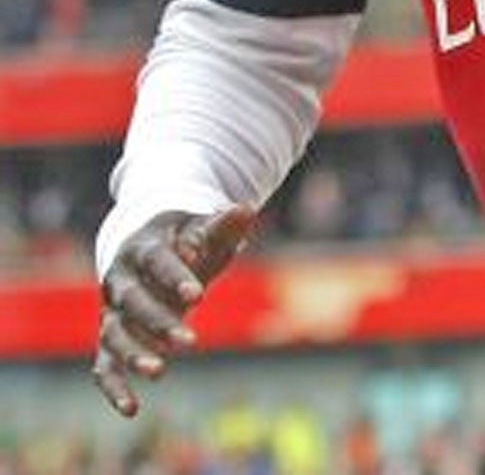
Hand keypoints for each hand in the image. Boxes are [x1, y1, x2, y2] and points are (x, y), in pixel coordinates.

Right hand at [92, 204, 256, 416]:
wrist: (149, 251)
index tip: (198, 295)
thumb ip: (222, 226)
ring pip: (114, 335)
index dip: (175, 277)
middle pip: (133, 302)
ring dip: (134, 355)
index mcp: (142, 248)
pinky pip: (104, 365)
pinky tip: (132, 409)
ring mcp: (111, 311)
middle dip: (159, 321)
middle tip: (190, 341)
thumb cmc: (185, 240)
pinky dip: (114, 387)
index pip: (157, 262)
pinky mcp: (111, 338)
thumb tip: (245, 210)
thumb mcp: (204, 230)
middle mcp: (119, 281)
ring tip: (161, 371)